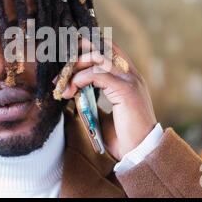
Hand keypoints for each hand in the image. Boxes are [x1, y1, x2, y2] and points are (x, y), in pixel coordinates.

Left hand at [59, 38, 156, 160]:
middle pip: (100, 48)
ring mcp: (130, 80)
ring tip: (63, 84)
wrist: (140, 153)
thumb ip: (90, 100)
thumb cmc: (123, 137)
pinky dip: (80, 79)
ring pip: (97, 57)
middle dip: (77, 57)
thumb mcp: (102, 114)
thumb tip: (71, 92)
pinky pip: (97, 74)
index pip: (108, 48)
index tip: (67, 63)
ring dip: (75, 68)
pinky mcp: (126, 90)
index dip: (87, 49)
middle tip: (60, 76)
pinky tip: (71, 92)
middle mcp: (131, 74)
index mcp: (128, 77)